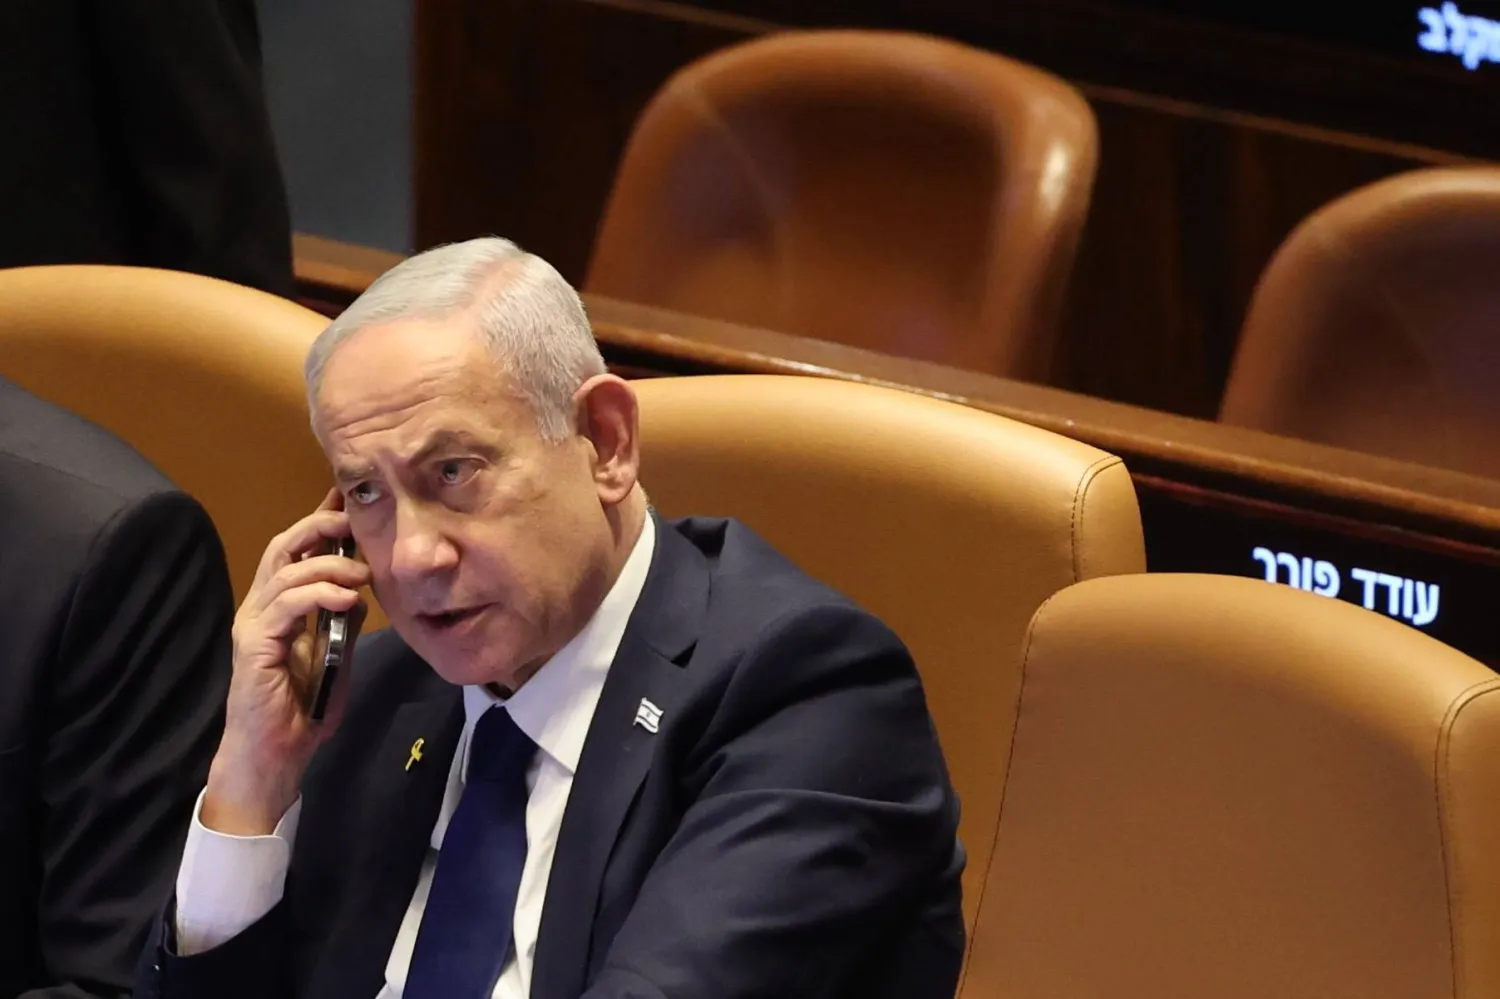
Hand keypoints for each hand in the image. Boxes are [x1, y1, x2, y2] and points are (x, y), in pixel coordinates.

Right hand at [202, 489, 370, 835]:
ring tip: (364, 574)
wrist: (273, 759)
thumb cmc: (302, 713)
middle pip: (284, 545)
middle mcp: (260, 607)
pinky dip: (319, 594)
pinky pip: (286, 605)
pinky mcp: (255, 646)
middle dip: (322, 525)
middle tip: (358, 522)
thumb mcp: (334, 659)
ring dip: (330, 564)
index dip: (320, 520)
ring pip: (286, 569)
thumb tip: (362, 592)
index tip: (351, 499)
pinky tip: (348, 600)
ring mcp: (253, 625)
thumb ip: (343, 624)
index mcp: (278, 607)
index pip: (296, 550)